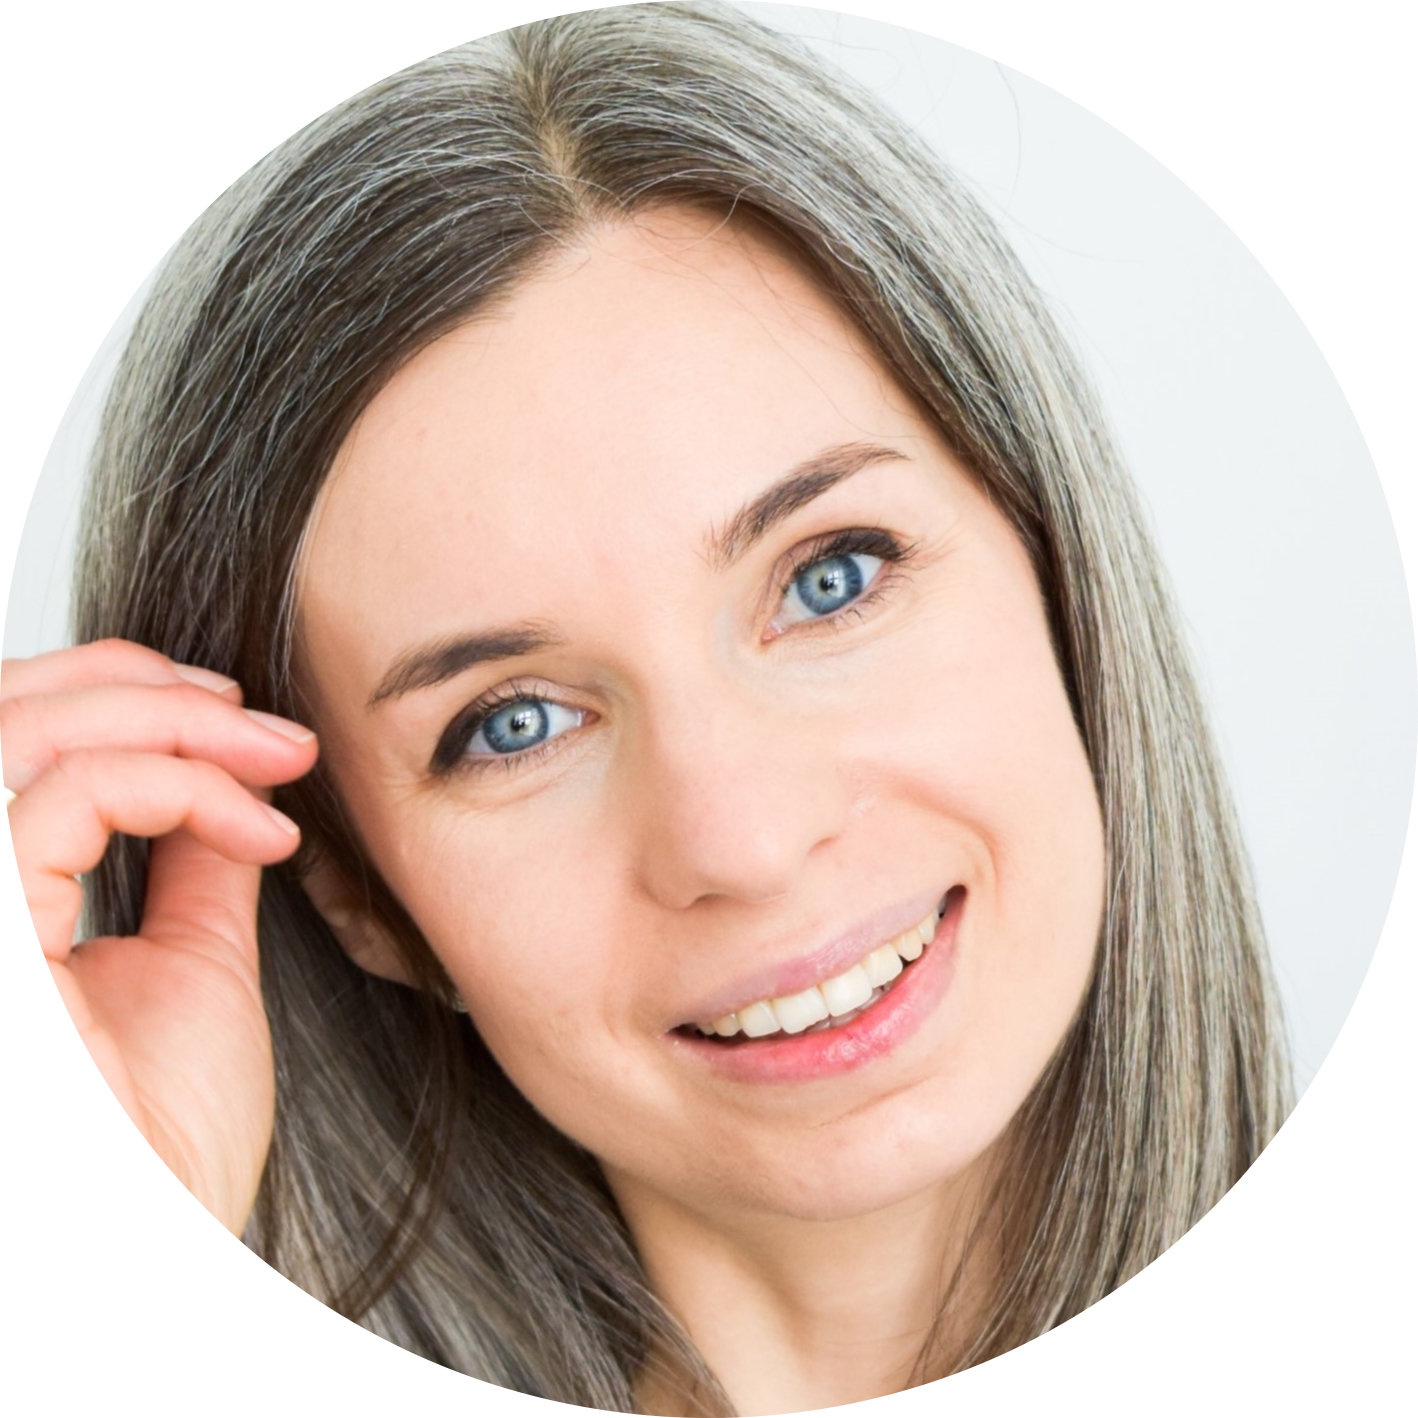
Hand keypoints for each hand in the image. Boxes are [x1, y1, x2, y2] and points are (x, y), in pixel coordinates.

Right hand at [3, 640, 318, 1233]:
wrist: (174, 1224)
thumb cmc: (170, 1138)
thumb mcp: (193, 962)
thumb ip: (189, 862)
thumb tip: (223, 779)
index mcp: (0, 897)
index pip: (17, 739)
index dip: (126, 698)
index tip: (246, 723)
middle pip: (7, 711)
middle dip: (149, 690)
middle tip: (264, 724)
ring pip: (28, 731)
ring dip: (174, 722)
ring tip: (276, 757)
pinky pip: (74, 794)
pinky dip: (182, 784)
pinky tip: (263, 829)